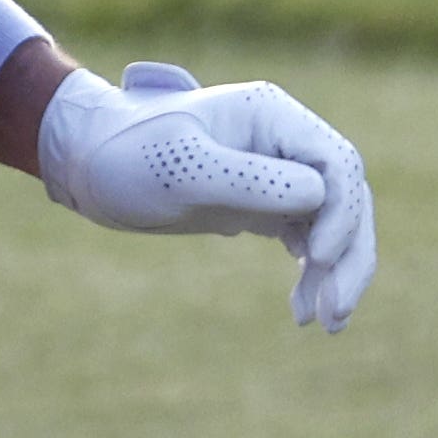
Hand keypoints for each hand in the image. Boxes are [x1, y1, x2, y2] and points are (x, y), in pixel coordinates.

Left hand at [36, 62, 378, 332]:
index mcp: (270, 115)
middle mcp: (282, 139)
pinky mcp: (265, 203)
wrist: (88, 162)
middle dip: (349, 254)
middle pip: (346, 197)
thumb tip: (320, 194)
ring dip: (337, 272)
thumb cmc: (126, 154)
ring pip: (334, 223)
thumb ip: (248, 179)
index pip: (337, 162)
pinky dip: (314, 274)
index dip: (341, 211)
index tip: (318, 258)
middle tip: (336, 312)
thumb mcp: (181, 168)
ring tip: (325, 323)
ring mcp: (276, 171)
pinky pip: (310, 239)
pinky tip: (304, 310)